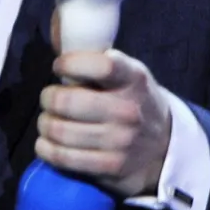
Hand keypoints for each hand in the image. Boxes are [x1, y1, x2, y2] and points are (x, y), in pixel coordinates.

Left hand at [36, 12, 171, 196]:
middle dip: (48, 98)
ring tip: (49, 121)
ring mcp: (119, 141)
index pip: (101, 65)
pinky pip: (62, 156)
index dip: (70, 63)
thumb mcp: (128, 75)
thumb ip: (98, 63)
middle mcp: (128, 110)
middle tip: (49, 99)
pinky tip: (46, 142)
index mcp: (134, 79)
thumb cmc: (134, 102)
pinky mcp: (109, 167)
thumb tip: (58, 43)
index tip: (60, 66)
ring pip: (59, 130)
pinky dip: (45, 148)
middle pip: (67, 102)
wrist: (164, 148)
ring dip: (45, 124)